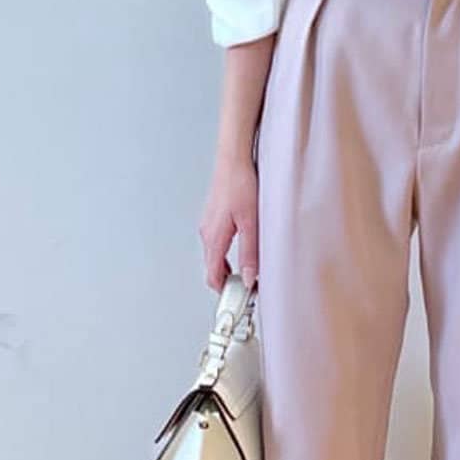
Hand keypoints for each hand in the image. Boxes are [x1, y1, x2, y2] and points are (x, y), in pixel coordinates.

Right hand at [199, 152, 259, 292]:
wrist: (234, 158)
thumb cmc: (240, 184)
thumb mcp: (251, 223)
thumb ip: (250, 253)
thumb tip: (250, 277)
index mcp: (213, 238)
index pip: (213, 276)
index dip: (225, 292)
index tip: (238, 301)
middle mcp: (207, 233)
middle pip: (214, 268)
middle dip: (228, 281)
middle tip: (248, 288)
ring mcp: (209, 224)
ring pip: (216, 255)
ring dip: (228, 266)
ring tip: (249, 270)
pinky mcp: (215, 216)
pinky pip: (218, 242)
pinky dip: (228, 252)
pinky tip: (243, 247)